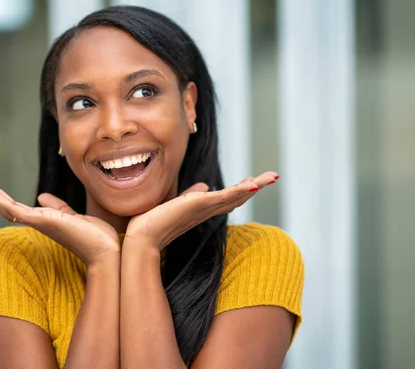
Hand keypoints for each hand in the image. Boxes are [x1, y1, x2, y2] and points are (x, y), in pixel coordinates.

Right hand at [0, 172, 119, 266]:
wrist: (107, 250)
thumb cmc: (94, 236)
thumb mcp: (73, 216)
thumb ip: (58, 207)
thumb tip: (42, 196)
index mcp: (43, 220)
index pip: (17, 206)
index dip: (2, 194)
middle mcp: (38, 222)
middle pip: (7, 206)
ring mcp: (41, 223)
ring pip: (10, 208)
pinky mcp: (47, 223)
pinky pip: (21, 214)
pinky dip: (7, 206)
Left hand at [124, 172, 278, 250]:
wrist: (141, 238)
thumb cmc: (152, 224)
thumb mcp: (175, 204)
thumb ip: (189, 195)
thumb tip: (202, 186)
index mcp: (200, 210)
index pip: (225, 198)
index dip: (241, 190)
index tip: (254, 181)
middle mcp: (206, 212)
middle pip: (236, 198)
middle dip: (255, 187)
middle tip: (273, 176)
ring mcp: (204, 209)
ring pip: (234, 196)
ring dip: (254, 186)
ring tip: (272, 176)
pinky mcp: (199, 205)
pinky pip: (224, 197)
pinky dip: (240, 190)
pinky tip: (253, 184)